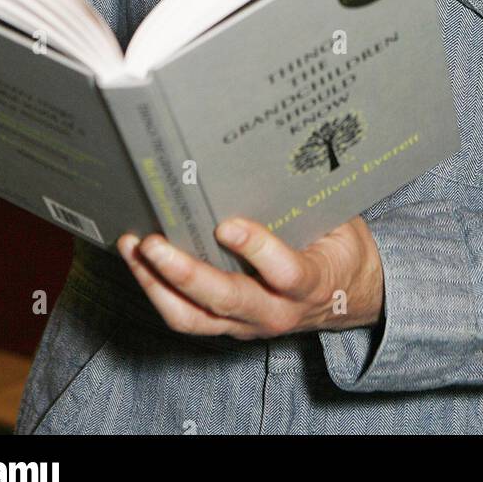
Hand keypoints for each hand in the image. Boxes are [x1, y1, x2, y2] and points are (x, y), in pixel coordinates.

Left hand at [116, 215, 384, 339]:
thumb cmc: (339, 247)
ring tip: (132, 248)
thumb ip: (309, 202)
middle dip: (184, 273)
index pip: (285, 272)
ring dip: (157, 284)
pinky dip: (157, 290)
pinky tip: (138, 261)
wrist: (349, 296)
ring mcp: (248, 325)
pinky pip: (186, 316)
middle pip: (226, 300)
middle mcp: (277, 312)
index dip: (258, 250)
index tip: (227, 224)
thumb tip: (277, 154)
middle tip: (152, 243)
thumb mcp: (337, 222)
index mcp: (312, 283)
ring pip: (195, 316)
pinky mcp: (226, 327)